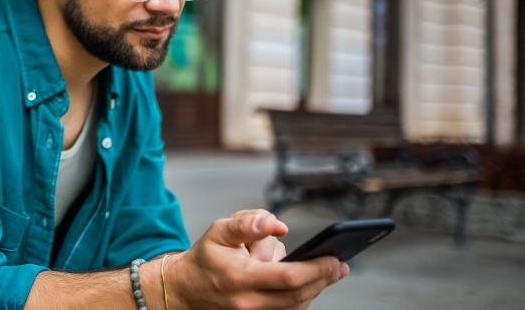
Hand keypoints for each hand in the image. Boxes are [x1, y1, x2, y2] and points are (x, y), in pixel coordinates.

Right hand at [164, 210, 347, 309]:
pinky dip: (302, 296)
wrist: (185, 289)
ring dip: (316, 288)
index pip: (286, 277)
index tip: (333, 257)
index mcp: (239, 277)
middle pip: (297, 295)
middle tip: (340, 265)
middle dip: (323, 279)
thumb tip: (278, 224)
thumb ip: (248, 223)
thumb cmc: (205, 257)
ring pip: (296, 305)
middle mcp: (247, 301)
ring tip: (331, 271)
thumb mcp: (220, 231)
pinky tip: (310, 282)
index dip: (315, 268)